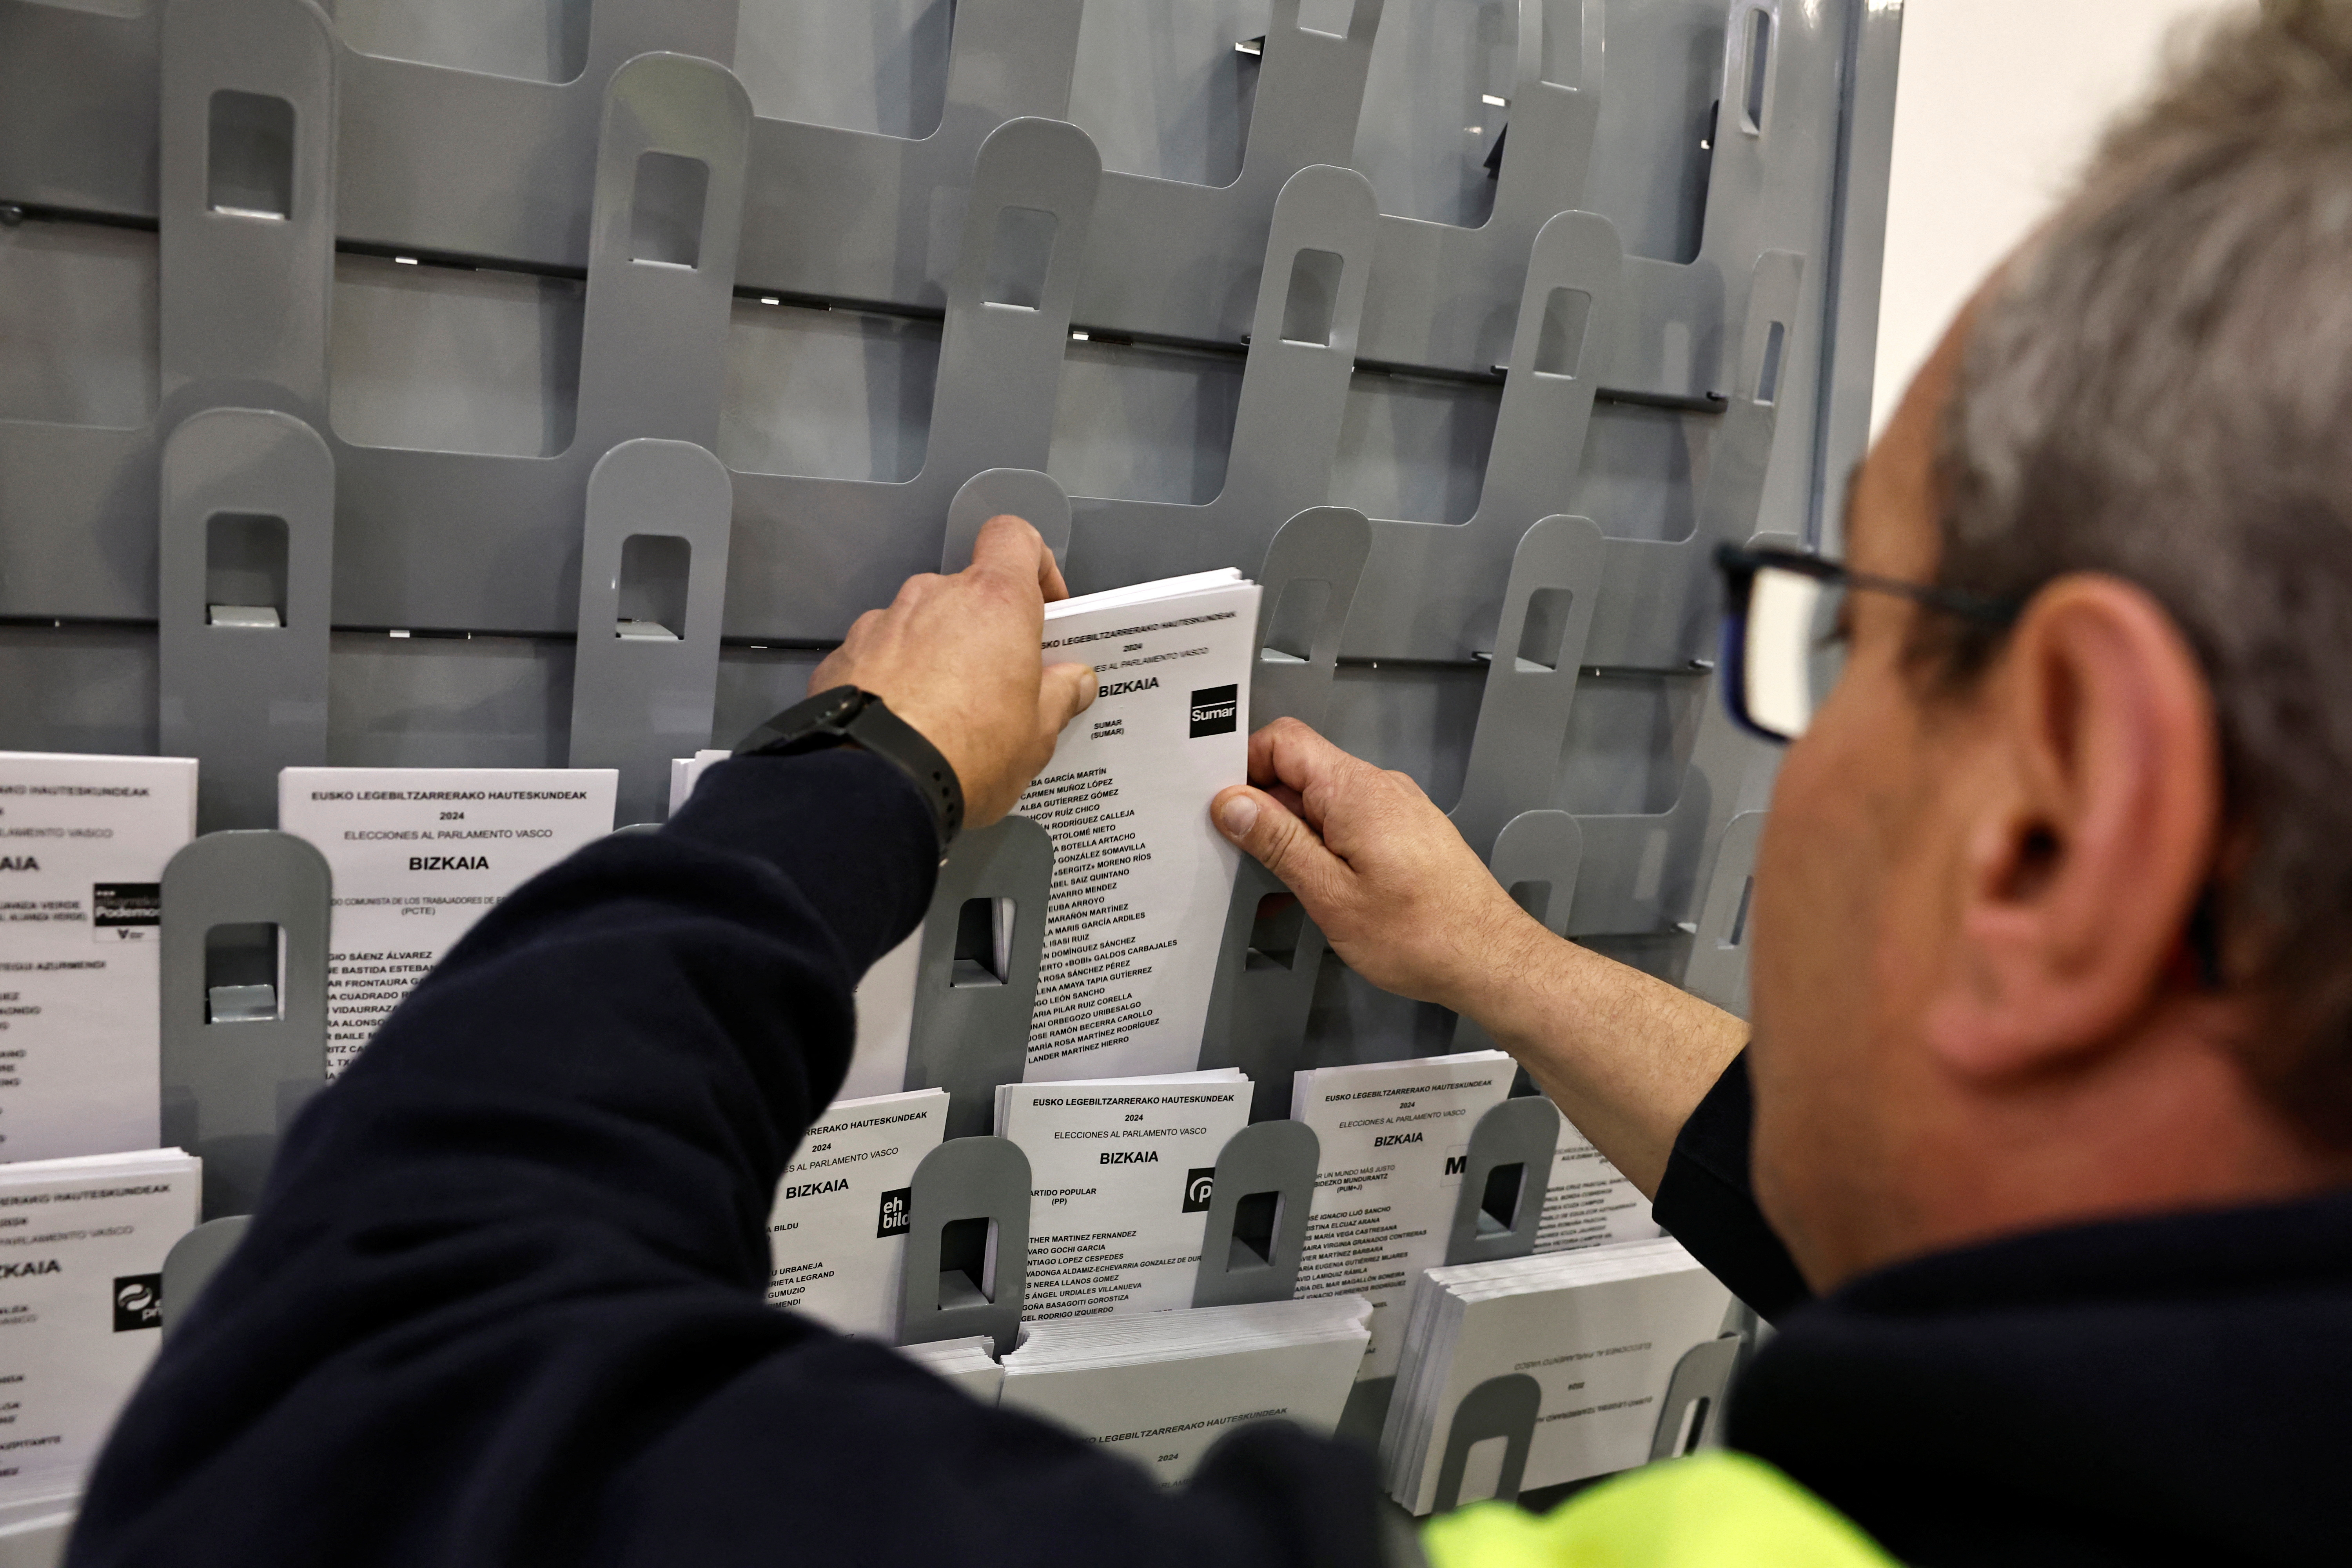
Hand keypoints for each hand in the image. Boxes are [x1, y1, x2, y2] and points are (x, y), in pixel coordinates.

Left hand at [810, 515, 1095, 827]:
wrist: (877, 786)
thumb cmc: (967, 753)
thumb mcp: (1037, 735)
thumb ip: (1060, 696)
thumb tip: (1075, 681)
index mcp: (994, 601)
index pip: (1015, 538)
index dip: (1035, 564)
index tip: (1045, 608)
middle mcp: (934, 596)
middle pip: (968, 592)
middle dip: (984, 630)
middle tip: (998, 683)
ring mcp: (883, 623)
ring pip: (921, 625)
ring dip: (936, 653)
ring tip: (943, 715)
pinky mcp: (843, 656)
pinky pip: (879, 656)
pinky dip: (892, 679)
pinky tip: (900, 725)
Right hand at [1208, 718, 1545, 1012]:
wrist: (1491, 960)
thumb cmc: (1425, 935)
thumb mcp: (1331, 894)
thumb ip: (1278, 842)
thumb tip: (1233, 804)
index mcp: (1355, 791)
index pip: (1282, 740)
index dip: (1242, 764)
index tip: (1217, 801)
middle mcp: (1379, 788)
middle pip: (1299, 770)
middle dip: (1260, 806)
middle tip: (1233, 848)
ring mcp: (1395, 809)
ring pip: (1321, 801)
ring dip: (1289, 832)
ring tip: (1274, 879)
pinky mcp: (1404, 832)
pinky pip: (1347, 822)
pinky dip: (1320, 846)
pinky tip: (1312, 885)